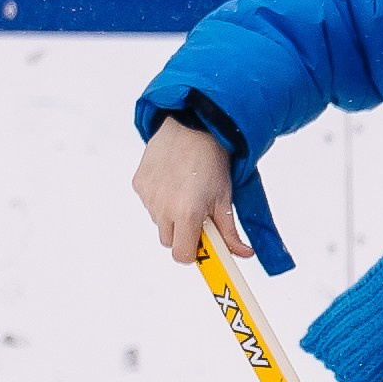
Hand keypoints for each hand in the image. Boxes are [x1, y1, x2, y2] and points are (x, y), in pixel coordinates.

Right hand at [131, 117, 253, 263]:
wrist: (193, 126)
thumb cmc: (212, 163)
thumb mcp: (225, 200)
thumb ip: (230, 233)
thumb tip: (243, 255)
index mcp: (186, 214)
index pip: (181, 255)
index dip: (193, 253)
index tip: (203, 244)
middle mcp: (163, 208)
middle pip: (169, 241)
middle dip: (183, 235)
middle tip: (198, 216)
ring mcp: (148, 196)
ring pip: (159, 222)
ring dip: (171, 216)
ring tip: (187, 192)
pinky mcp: (139, 184)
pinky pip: (149, 203)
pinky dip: (160, 199)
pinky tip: (173, 181)